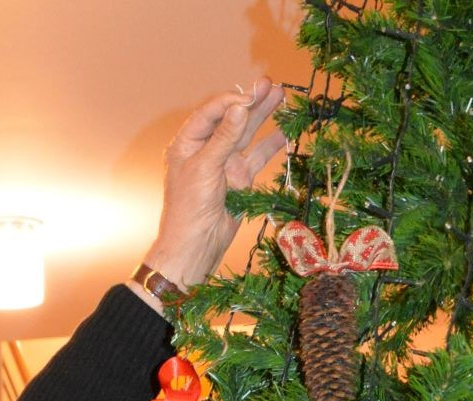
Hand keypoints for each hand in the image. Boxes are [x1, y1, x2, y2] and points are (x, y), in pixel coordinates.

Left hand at [143, 80, 287, 292]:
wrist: (196, 246)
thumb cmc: (189, 207)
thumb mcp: (205, 166)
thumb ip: (224, 137)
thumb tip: (240, 106)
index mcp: (189, 142)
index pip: (211, 112)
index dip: (231, 102)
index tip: (249, 98)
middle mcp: (207, 149)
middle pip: (232, 119)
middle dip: (251, 101)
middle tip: (270, 83)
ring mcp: (225, 164)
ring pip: (247, 134)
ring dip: (263, 116)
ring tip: (280, 95)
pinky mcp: (240, 179)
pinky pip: (257, 157)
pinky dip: (270, 145)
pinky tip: (284, 131)